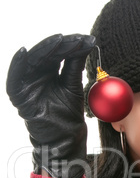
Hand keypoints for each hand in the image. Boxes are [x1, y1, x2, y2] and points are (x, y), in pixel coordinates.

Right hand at [6, 34, 95, 177]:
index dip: (69, 44)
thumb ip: (75, 65)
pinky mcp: (19, 94)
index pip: (58, 53)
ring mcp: (28, 83)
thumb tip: (86, 41)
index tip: (85, 39)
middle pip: (45, 54)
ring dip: (43, 50)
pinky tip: (25, 53)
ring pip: (32, 61)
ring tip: (58, 41)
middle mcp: (38, 74)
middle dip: (60, 45)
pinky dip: (17, 65)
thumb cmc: (69, 115)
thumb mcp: (74, 86)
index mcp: (51, 72)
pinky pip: (14, 77)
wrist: (66, 138)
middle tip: (75, 39)